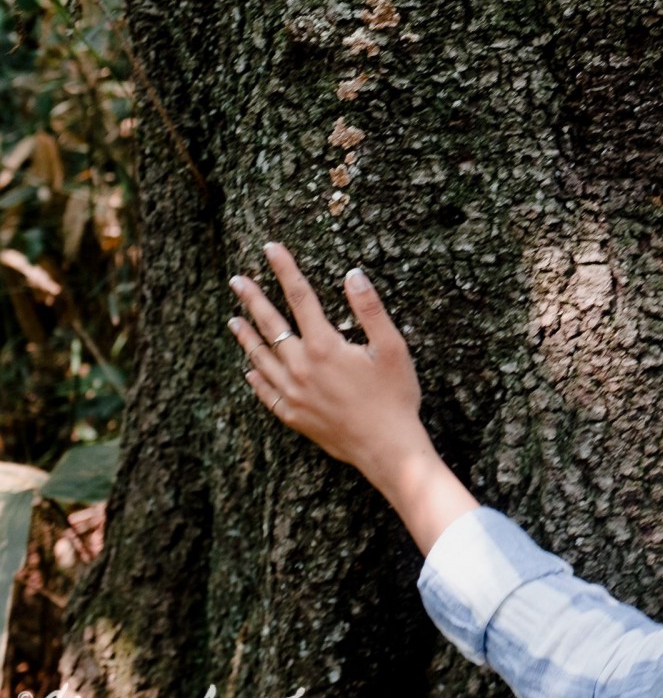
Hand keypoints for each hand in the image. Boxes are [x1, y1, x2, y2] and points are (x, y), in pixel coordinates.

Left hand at [228, 242, 422, 473]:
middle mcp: (301, 368)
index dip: (285, 270)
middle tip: (236, 280)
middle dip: (253, 299)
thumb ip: (370, 309)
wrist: (387, 448)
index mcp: (324, 346)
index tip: (271, 249)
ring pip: (261, 358)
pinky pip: (266, 392)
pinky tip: (249, 371)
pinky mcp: (294, 416)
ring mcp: (294, 394)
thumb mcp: (392, 348)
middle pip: (271, 326)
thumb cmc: (395, 396)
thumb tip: (352, 275)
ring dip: (246, 337)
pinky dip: (255, 378)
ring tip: (233, 320)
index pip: (300, 297)